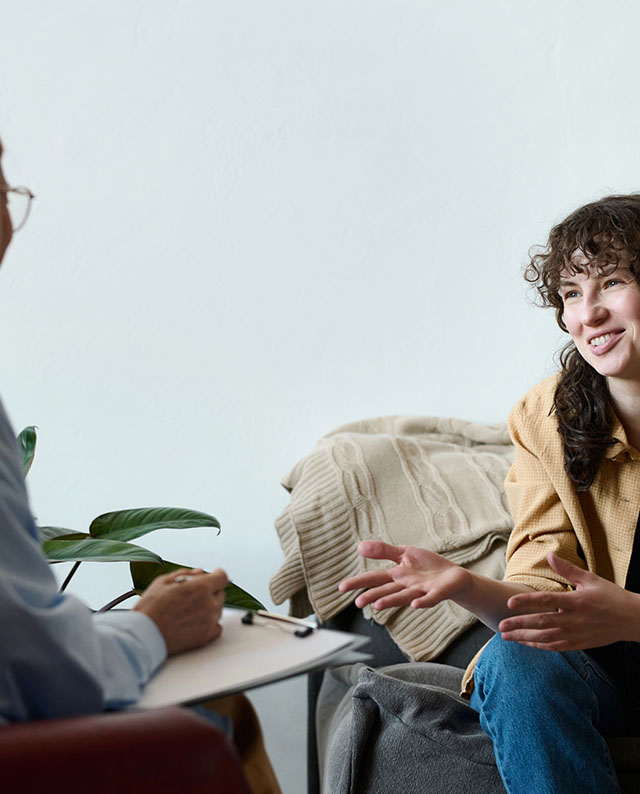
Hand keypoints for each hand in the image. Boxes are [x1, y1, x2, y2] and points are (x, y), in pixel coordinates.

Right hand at [134, 567, 227, 654]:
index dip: (217, 574)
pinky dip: (210, 623)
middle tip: (193, 595)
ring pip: (218, 609)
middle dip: (210, 591)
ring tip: (189, 610)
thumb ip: (185, 573)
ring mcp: (209, 622)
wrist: (143, 635)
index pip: (222, 576)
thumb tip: (199, 572)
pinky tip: (195, 621)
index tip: (213, 576)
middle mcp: (209, 604)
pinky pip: (217, 626)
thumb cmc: (150, 609)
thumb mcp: (163, 581)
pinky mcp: (206, 637)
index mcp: (200, 588)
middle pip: (220, 593)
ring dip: (209, 606)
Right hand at [338, 540, 470, 609]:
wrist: (454, 577)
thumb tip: (359, 546)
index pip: (375, 578)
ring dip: (391, 601)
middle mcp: (407, 586)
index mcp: (397, 576)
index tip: (341, 588)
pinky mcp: (438, 592)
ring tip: (378, 605)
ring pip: (404, 596)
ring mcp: (422, 590)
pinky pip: (430, 598)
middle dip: (373, 596)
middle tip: (358, 603)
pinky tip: (414, 605)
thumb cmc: (428, 568)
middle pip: (387, 590)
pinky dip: (422, 602)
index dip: (358, 583)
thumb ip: (383, 551)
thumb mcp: (404, 554)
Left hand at [499, 552, 639, 649]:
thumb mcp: (590, 579)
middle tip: (500, 626)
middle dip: (519, 624)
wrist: (632, 620)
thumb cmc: (611, 596)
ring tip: (506, 636)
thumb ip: (567, 569)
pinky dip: (539, 645)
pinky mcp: (579, 644)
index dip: (526, 602)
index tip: (509, 603)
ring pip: (545, 638)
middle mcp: (574, 620)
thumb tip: (549, 555)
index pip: (546, 601)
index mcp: (575, 601)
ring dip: (524, 637)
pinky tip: (526, 642)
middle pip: (541, 623)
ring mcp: (576, 634)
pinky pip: (555, 647)